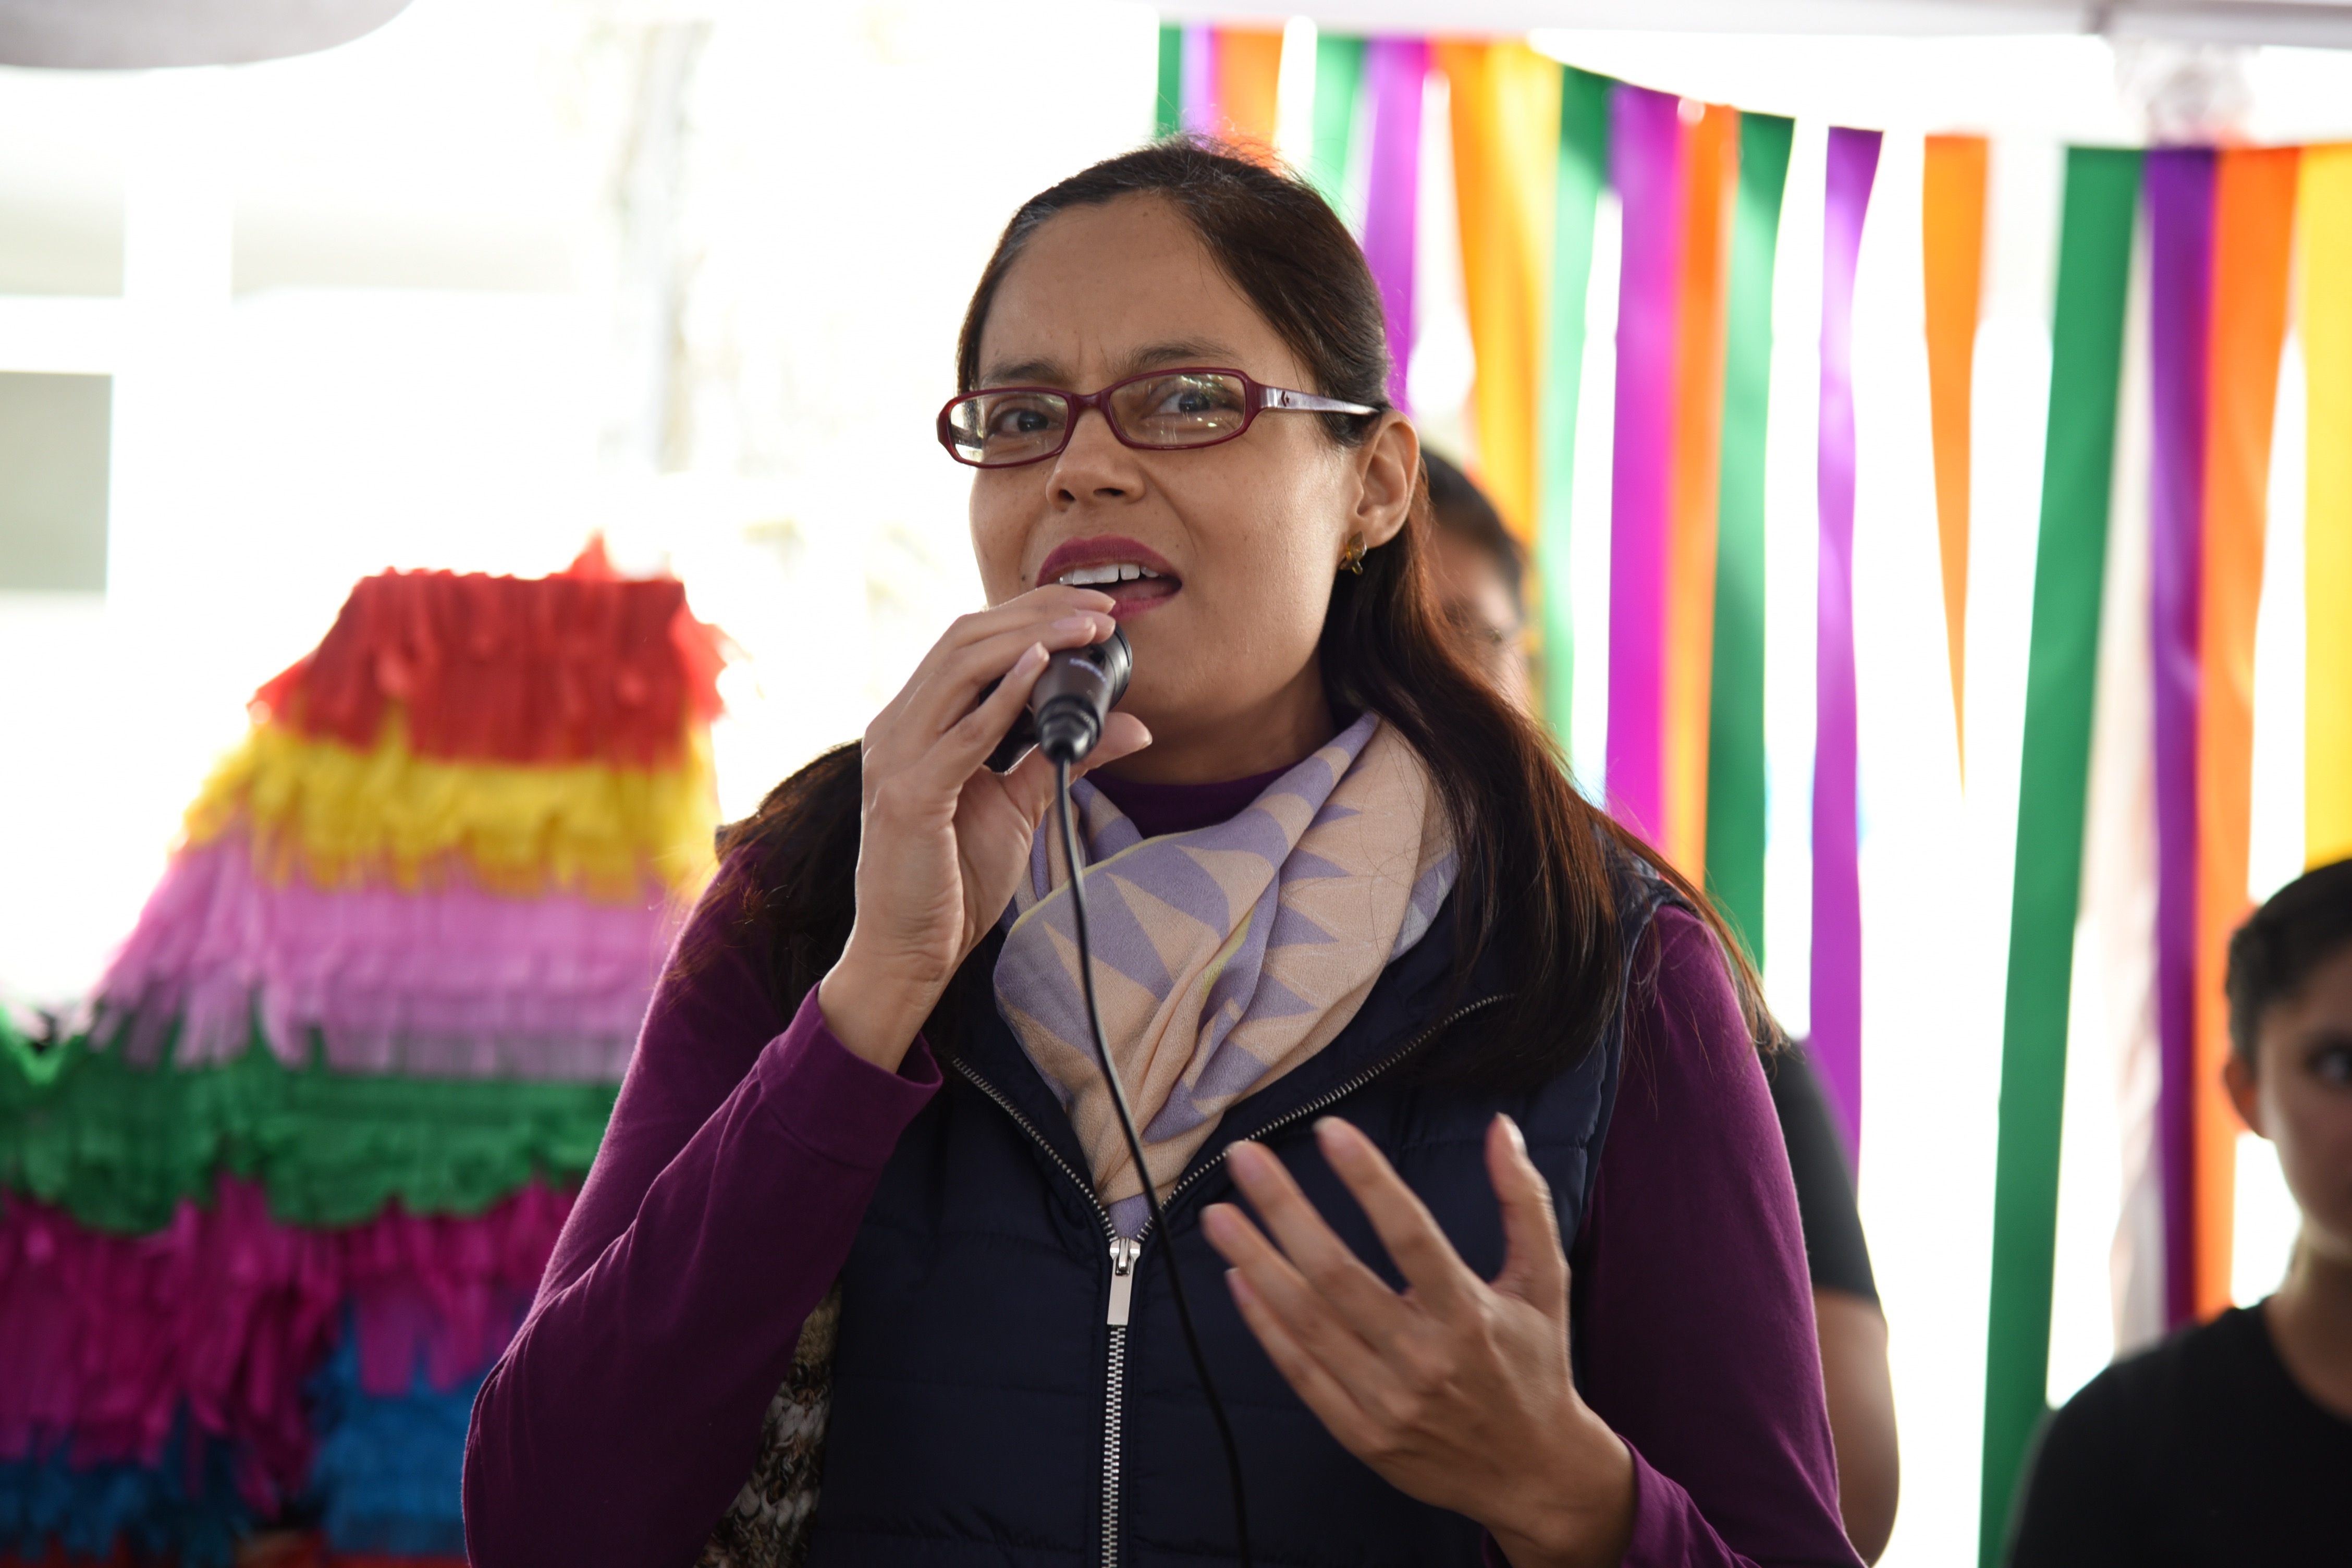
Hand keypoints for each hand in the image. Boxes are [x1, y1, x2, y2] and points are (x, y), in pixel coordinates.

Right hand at [817, 587, 1149, 1068]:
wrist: (908, 953)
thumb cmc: (954, 881)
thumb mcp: (1019, 805)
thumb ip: (1064, 756)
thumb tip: (1133, 725)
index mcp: (914, 722)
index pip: (968, 642)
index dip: (1030, 613)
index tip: (1094, 609)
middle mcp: (895, 728)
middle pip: (964, 640)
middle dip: (1038, 614)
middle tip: (1102, 609)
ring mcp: (895, 759)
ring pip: (960, 670)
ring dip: (1031, 640)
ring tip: (1086, 631)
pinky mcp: (908, 796)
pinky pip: (961, 734)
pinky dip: (1004, 697)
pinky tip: (1042, 670)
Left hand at [1202, 1115, 1635, 1567]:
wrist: (1533, 1474)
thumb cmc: (1535, 1365)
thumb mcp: (1544, 1280)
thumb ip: (1523, 1201)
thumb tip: (1499, 1127)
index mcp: (1469, 1315)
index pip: (1410, 1235)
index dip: (1368, 1180)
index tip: (1329, 1130)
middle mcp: (1424, 1359)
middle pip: (1338, 1275)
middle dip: (1284, 1211)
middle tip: (1244, 1159)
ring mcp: (1387, 1402)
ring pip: (1306, 1322)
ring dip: (1256, 1262)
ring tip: (1219, 1216)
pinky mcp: (1361, 1434)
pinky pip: (1300, 1373)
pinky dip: (1264, 1326)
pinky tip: (1237, 1279)